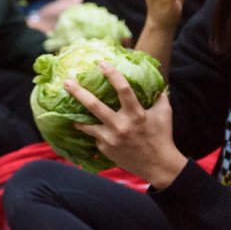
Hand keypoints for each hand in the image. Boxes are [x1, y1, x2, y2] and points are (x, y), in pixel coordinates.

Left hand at [66, 63, 186, 187]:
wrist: (159, 166)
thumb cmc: (162, 137)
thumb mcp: (164, 114)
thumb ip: (159, 97)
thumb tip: (157, 83)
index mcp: (137, 114)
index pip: (123, 89)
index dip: (112, 74)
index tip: (101, 64)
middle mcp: (121, 125)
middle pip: (94, 105)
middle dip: (78, 92)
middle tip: (67, 82)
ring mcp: (111, 138)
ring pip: (86, 125)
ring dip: (77, 119)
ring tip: (70, 113)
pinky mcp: (105, 148)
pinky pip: (96, 136)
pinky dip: (96, 133)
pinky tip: (94, 131)